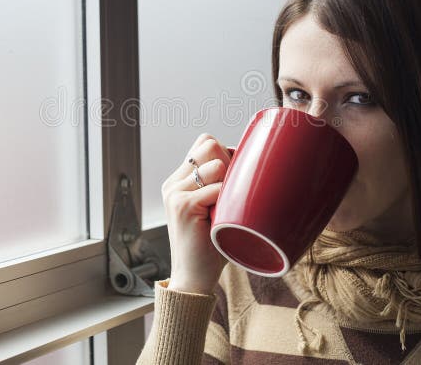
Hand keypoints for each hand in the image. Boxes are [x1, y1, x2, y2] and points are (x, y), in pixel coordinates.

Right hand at [162, 133, 231, 294]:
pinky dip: (229, 203)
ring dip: (230, 185)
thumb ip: (218, 184)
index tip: (232, 180)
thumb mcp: (213, 208)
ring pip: (217, 163)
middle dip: (230, 163)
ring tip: (226, 209)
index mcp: (178, 180)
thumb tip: (246, 159)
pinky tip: (223, 220)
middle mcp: (174, 182)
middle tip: (231, 195)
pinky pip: (218, 188)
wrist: (193, 277)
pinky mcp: (183, 204)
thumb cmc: (211, 245)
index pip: (205, 142)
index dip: (225, 153)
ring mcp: (176, 192)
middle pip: (210, 144)